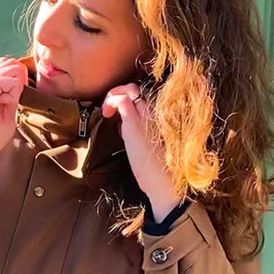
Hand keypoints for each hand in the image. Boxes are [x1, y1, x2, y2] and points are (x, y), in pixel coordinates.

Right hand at [0, 56, 27, 170]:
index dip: (18, 81)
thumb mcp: (8, 110)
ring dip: (14, 91)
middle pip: (12, 64)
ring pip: (13, 71)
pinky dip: (11, 96)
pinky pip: (11, 81)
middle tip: (7, 104)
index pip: (8, 66)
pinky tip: (0, 106)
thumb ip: (14, 94)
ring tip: (2, 106)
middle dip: (18, 84)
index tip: (12, 101)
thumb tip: (22, 78)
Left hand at [101, 83, 184, 220]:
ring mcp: (147, 115)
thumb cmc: (159, 172)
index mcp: (163, 118)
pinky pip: (122, 100)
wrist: (167, 184)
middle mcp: (157, 112)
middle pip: (138, 90)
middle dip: (120, 95)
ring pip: (131, 90)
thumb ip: (139, 134)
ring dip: (114, 96)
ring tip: (107, 111)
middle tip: (110, 111)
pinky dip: (112, 100)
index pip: (145, 98)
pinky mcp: (135, 122)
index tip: (120, 118)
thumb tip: (123, 126)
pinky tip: (107, 113)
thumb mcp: (149, 149)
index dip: (131, 101)